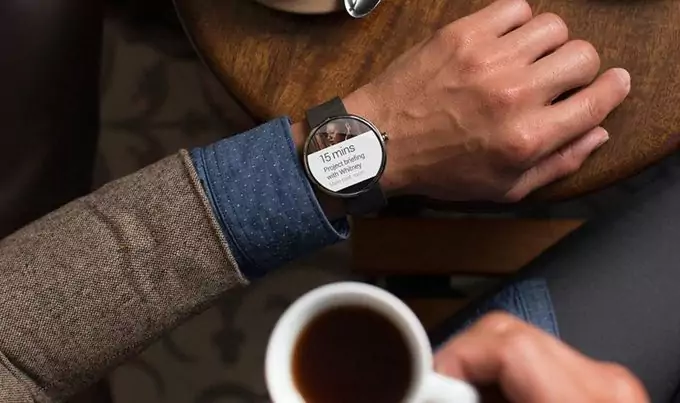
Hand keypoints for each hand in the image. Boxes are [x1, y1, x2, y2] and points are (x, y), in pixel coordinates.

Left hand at [344, 0, 630, 200]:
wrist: (382, 141)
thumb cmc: (441, 169)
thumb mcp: (503, 188)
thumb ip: (558, 163)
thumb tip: (599, 132)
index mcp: (528, 138)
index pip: (597, 99)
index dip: (613, 88)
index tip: (612, 82)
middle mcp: (514, 94)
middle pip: (583, 55)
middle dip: (579, 68)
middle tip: (557, 78)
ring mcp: (488, 59)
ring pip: (553, 27)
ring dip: (548, 44)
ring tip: (526, 60)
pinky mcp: (462, 34)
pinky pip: (515, 8)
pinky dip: (517, 22)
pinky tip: (503, 43)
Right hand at [434, 313, 647, 401]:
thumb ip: (472, 402)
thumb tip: (421, 393)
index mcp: (586, 398)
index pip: (504, 343)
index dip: (453, 359)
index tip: (427, 384)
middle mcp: (601, 379)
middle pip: (505, 331)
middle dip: (460, 359)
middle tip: (439, 392)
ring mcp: (602, 378)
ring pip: (514, 340)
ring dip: (479, 367)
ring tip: (464, 399)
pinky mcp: (597, 384)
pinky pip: (534, 360)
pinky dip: (503, 376)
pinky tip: (492, 400)